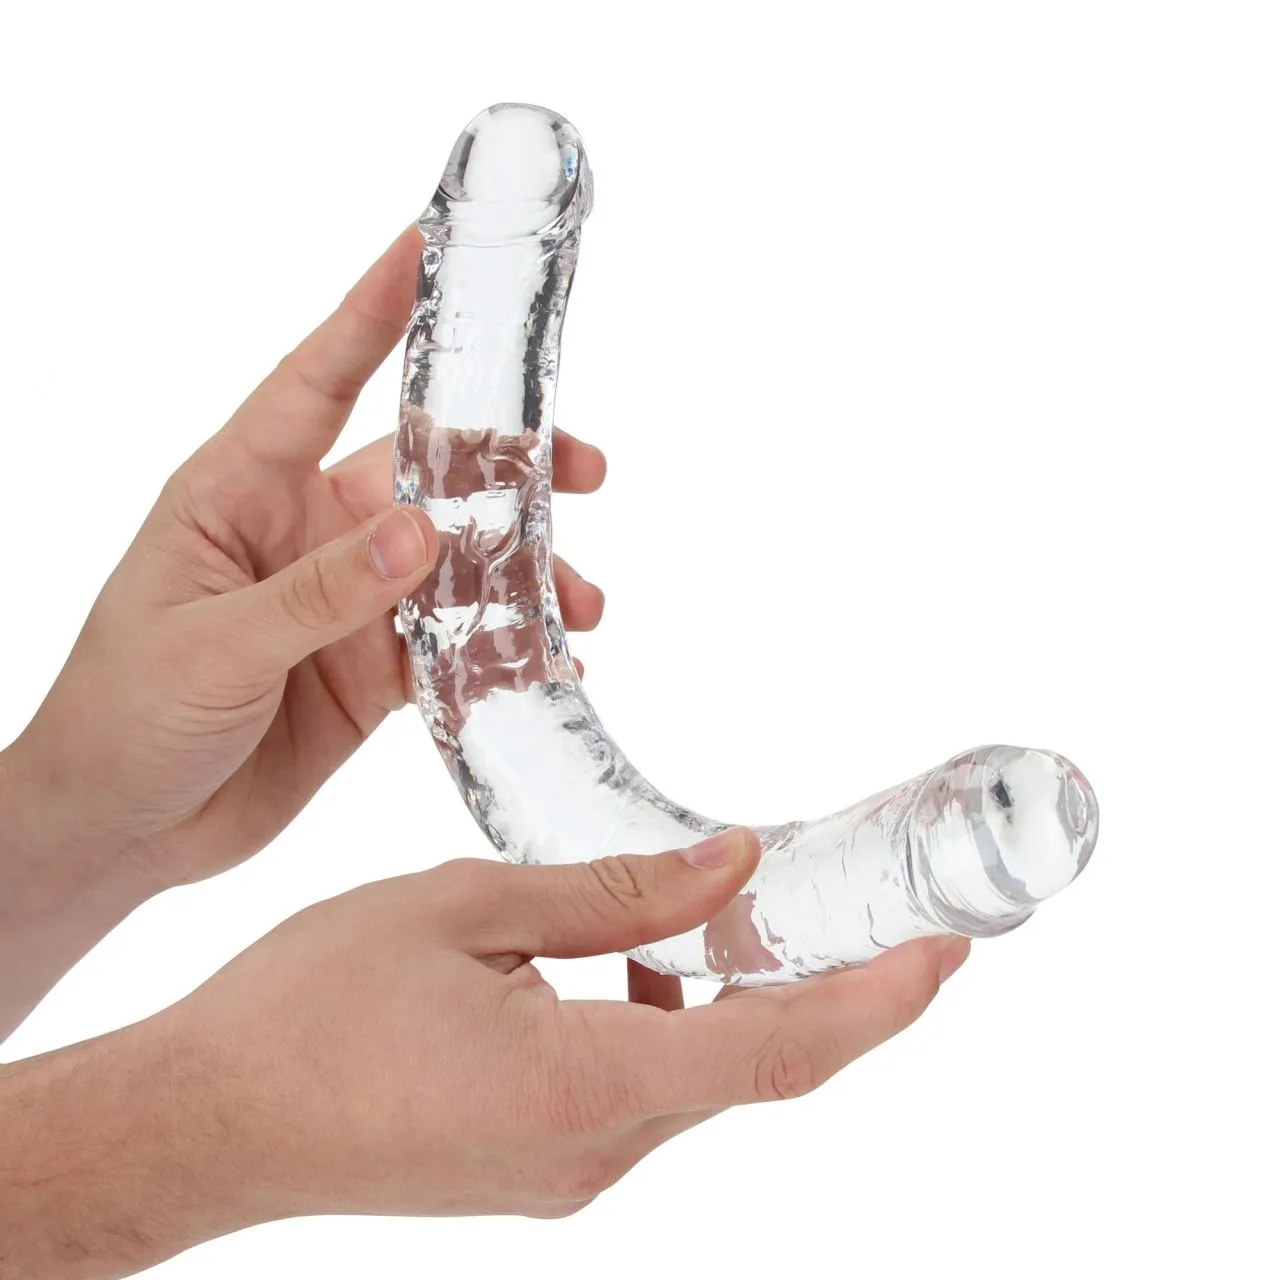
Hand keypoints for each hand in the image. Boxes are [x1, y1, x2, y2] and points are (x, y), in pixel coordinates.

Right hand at [0, 831, 967, 1274]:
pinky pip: (642, 1090)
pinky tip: (647, 960)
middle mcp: (595, 1149)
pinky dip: (674, 1023)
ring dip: (745, 1001)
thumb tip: (726, 866)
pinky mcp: (537, 1163)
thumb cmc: (310, 1010)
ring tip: (757, 914)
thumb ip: (610, 893)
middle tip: (881, 914)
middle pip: (760, 1067)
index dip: (879, 1003)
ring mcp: (567, 1170)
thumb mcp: (464, 911)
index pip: (782, 1052)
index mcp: (585, 1083)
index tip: (947, 954)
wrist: (206, 1119)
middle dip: (833, 992)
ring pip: (701, 1077)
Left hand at [4, 226, 606, 894]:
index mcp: (240, 492)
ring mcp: (345, 602)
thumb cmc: (123, 714)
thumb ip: (321, 590)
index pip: (316, 381)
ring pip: (453, 563)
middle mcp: (303, 531)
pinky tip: (551, 654)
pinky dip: (505, 647)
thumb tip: (425, 534)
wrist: (121, 826)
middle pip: (421, 473)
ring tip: (581, 600)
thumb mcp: (214, 644)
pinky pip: (453, 644)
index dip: (372, 313)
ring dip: (521, 572)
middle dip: (503, 465)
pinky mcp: (372, 669)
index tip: (426, 246)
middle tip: (580, 468)